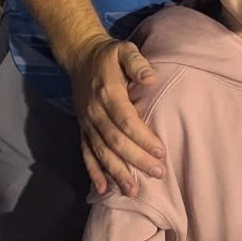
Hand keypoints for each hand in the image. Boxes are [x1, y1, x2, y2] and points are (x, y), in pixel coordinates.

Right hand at [65, 35, 164, 197]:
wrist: (80, 57)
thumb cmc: (109, 55)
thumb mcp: (124, 50)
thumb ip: (137, 63)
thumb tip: (151, 78)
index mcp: (108, 92)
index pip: (126, 120)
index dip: (142, 138)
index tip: (160, 152)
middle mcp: (95, 111)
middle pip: (115, 141)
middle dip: (136, 160)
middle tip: (157, 173)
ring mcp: (87, 123)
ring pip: (101, 152)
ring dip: (117, 173)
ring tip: (133, 191)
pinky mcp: (83, 130)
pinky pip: (86, 154)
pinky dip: (94, 172)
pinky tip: (104, 190)